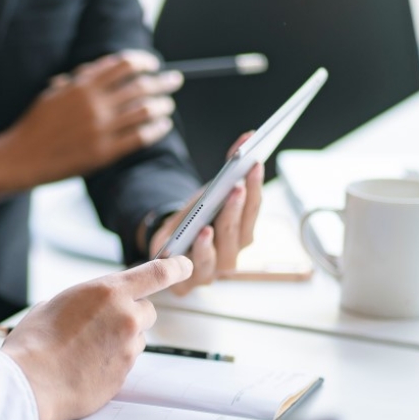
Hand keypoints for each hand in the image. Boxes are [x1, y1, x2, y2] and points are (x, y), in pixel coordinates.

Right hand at [0, 50, 182, 201]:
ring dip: (162, 105)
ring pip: (145, 111)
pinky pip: (139, 138)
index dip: (144, 61)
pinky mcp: (104, 153)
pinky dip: (156, 129)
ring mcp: (101, 129)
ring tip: (168, 104)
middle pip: (141, 86)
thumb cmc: (36, 124)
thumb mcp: (54, 92)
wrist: (22, 157)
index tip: (152, 63)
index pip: (124, 65)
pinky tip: (163, 125)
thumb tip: (105, 66)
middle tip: (175, 79)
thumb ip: (81, 79)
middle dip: (162, 81)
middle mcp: (95, 105)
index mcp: (82, 86)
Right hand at [1, 256, 192, 419]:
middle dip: (132, 314)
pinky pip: (126, 362)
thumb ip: (83, 300)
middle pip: (147, 310)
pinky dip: (113, 362)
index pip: (157, 273)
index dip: (177, 267)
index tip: (185, 265)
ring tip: (86, 350)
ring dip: (121, 340)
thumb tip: (88, 307)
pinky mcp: (125, 374)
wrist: (28, 383)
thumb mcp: (55, 304)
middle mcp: (125, 317)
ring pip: (136, 338)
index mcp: (108, 291)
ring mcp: (128, 348)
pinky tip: (87, 366)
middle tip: (103, 324)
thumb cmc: (35, 342)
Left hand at [146, 133, 263, 295]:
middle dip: (241, 206)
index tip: (254, 164)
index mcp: (241, 234)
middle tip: (239, 183)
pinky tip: (204, 230)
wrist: (162, 248)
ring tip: (224, 203)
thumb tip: (247, 138)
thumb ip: (227, 172)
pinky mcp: (190, 281)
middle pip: (242, 232)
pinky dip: (205, 249)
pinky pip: (200, 266)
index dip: (256, 188)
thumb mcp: (205, 196)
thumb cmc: (189, 221)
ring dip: (227, 224)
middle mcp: (232, 255)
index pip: (253, 211)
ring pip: (226, 251)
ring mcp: (213, 271)